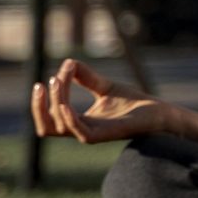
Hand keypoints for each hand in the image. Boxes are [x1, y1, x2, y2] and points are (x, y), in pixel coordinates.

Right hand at [32, 58, 171, 144]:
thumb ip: (86, 77)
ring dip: (56, 101)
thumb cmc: (132, 103)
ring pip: (60, 126)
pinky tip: (64, 103)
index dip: (42, 101)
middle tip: (45, 83)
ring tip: (59, 80)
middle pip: (46, 127)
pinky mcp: (105, 135)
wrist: (158, 112)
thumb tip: (68, 62)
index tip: (51, 77)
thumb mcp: (104, 86)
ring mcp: (92, 135)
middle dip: (39, 106)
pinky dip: (68, 116)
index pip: (48, 119)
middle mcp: (81, 131)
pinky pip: (79, 131)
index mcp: (79, 122)